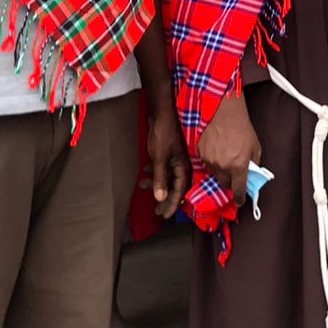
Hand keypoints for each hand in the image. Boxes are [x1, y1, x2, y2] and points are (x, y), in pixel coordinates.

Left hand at [147, 102, 190, 218]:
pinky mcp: (170, 152)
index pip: (179, 192)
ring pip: (168, 177)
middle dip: (164, 198)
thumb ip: (161, 179)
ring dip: (157, 183)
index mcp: (184, 168)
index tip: (164, 215)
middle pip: (175, 187)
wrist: (163, 112)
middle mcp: (183, 165)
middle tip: (155, 210)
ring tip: (143, 186)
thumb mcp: (159, 159)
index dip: (171, 205)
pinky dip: (156, 172)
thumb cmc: (163, 135)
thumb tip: (160, 198)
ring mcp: (176, 159)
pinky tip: (146, 171)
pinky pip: (164, 168)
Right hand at [198, 94, 260, 204]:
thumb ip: (254, 164)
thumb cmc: (242, 128)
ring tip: (225, 157)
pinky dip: (212, 161)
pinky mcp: (201, 153)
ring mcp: (210, 161)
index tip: (240, 201)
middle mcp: (223, 167)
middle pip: (224, 185)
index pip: (238, 191)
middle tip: (234, 174)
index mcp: (239, 167)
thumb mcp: (255, 147)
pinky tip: (217, 150)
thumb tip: (251, 175)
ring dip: (220, 171)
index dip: (240, 198)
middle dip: (230, 182)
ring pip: (215, 174)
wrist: (225, 112)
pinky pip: (206, 164)